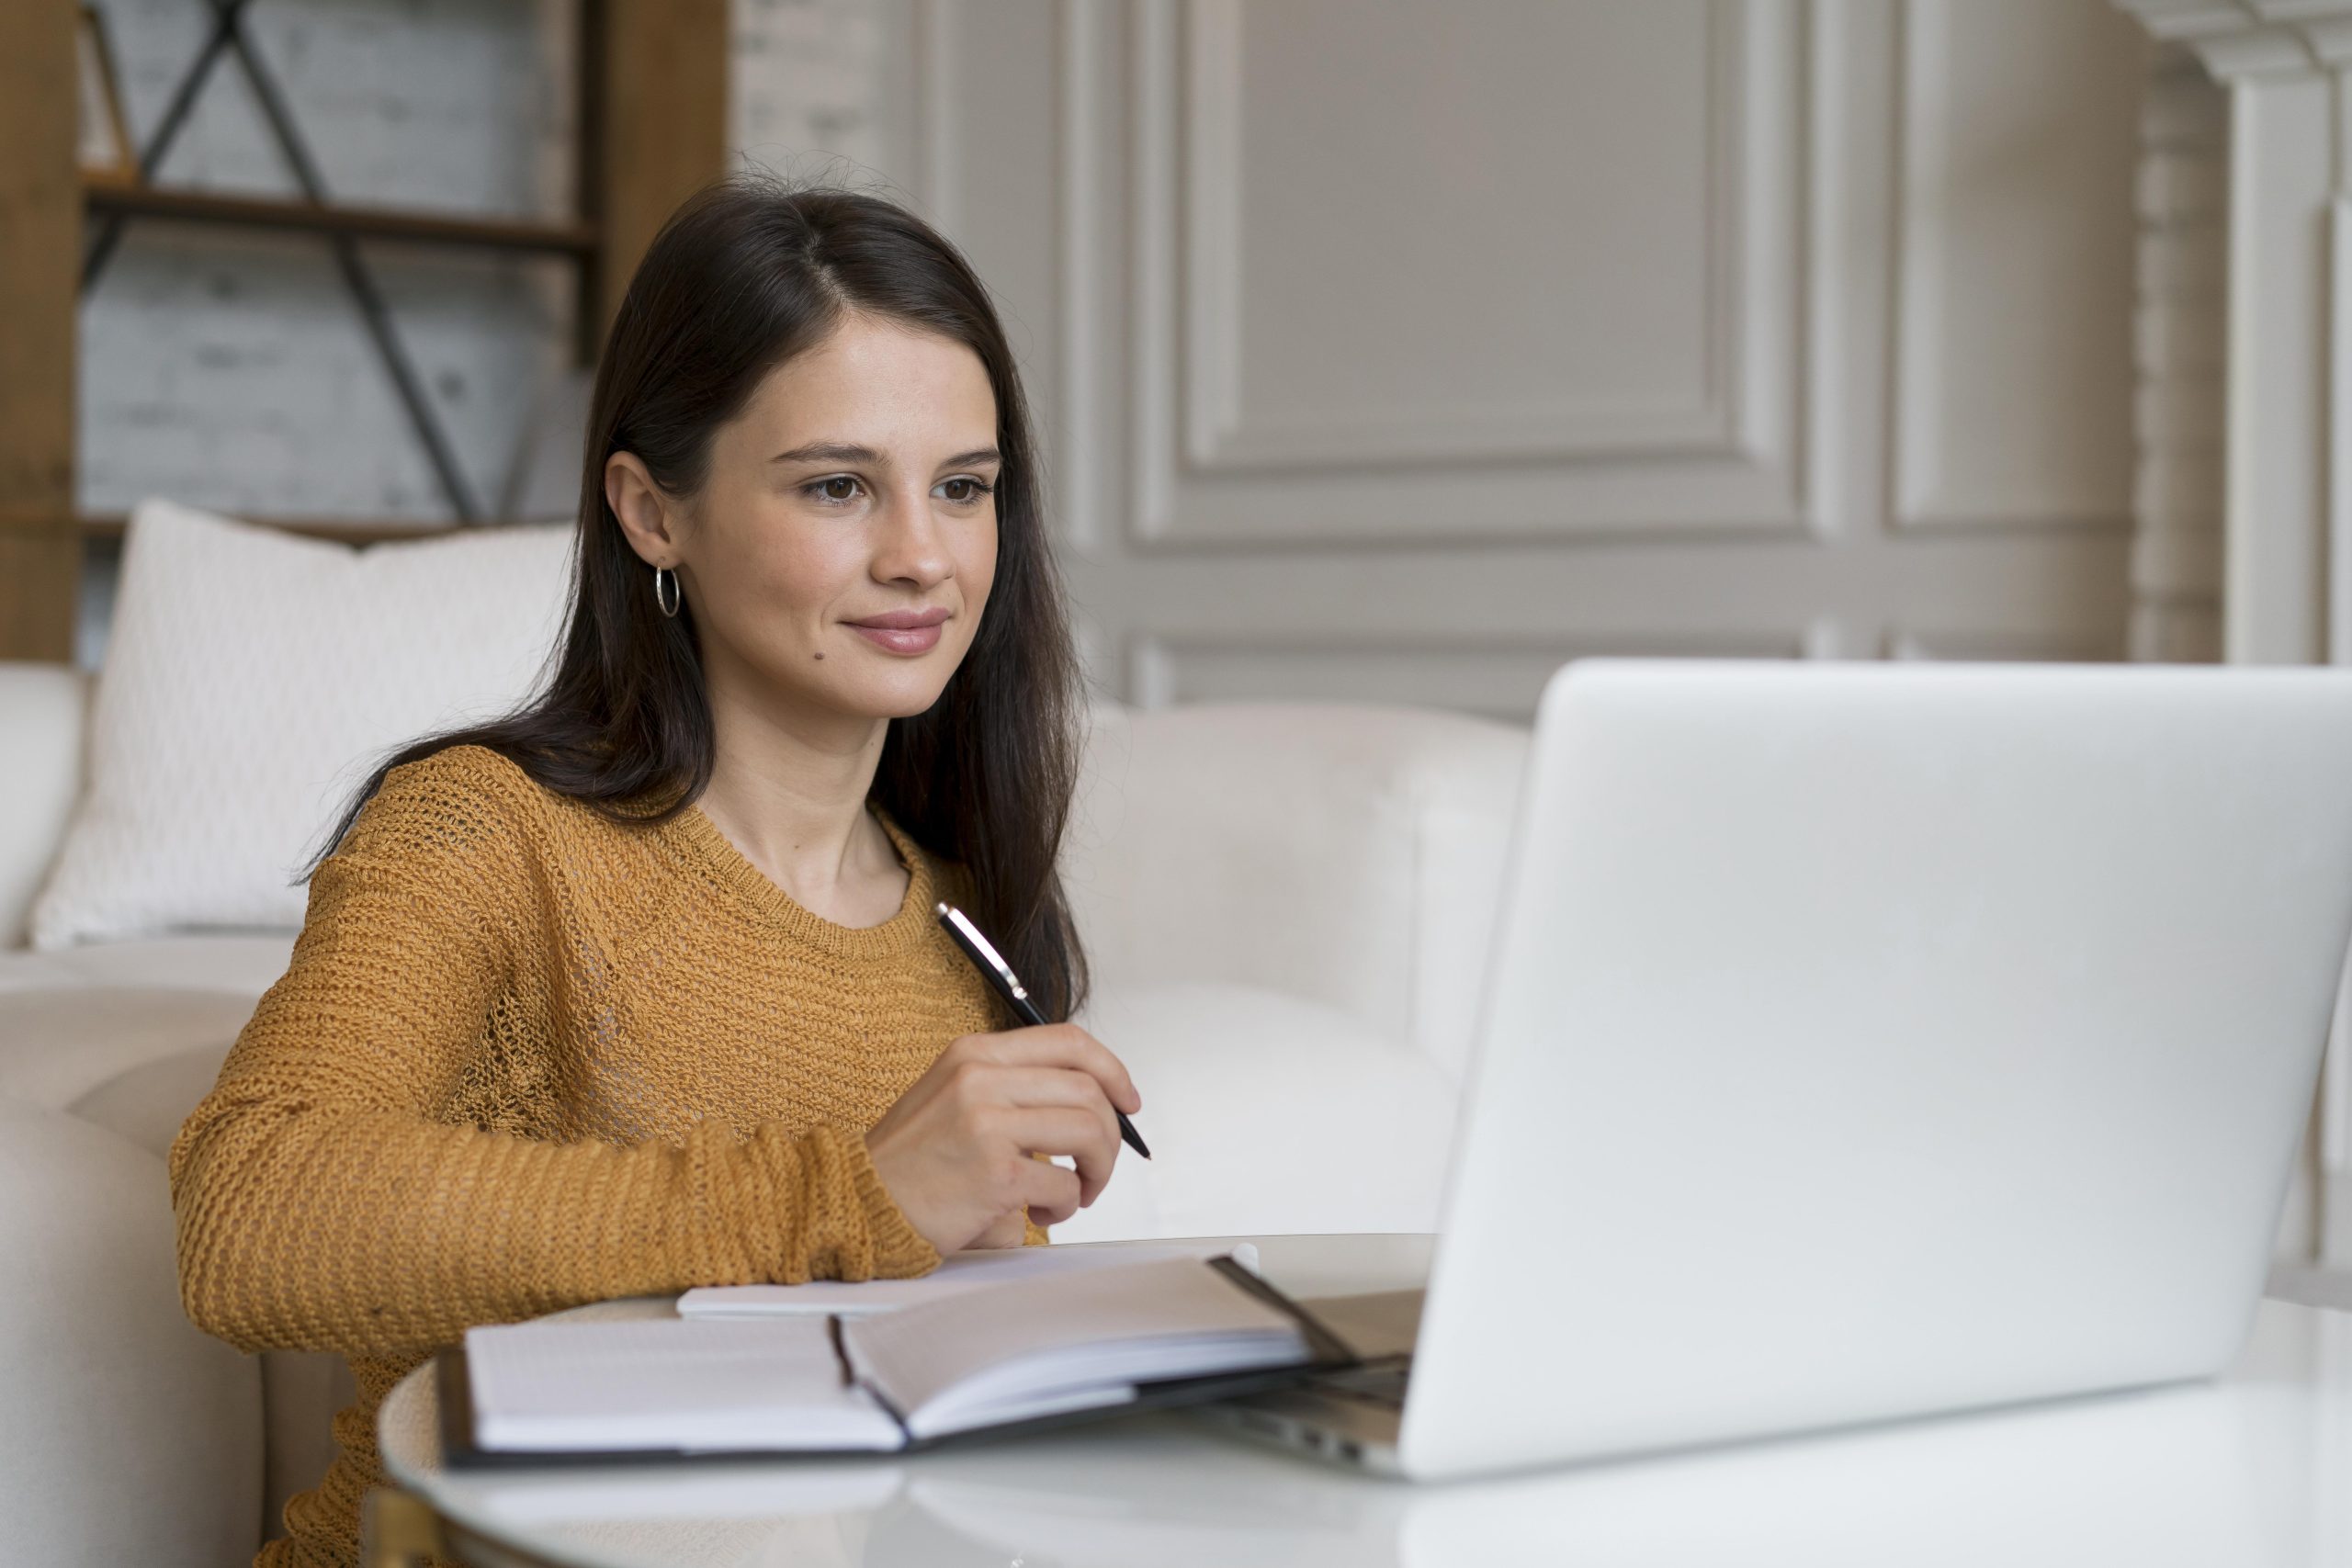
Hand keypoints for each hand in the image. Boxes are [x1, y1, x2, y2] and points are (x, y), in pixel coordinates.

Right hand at [864, 1024, 1141, 1253]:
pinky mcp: (995, 1174)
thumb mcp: (953, 1094)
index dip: (1112, 1070)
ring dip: (1098, 1170)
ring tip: (1077, 1192)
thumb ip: (1012, 1085)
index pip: (1069, 1041)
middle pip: (1089, 1089)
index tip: (1128, 1101)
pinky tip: (1040, 1214)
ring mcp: (987, 1125)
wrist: (860, 1202)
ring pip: (1088, 1131)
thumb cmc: (913, 1159)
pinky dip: (1065, 1206)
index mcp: (975, 1053)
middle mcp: (981, 1079)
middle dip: (1111, 1134)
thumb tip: (1091, 1097)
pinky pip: (1064, 1186)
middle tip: (1098, 1166)